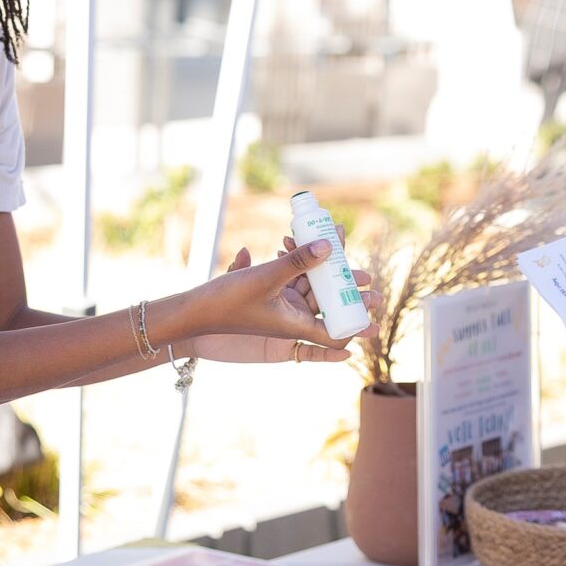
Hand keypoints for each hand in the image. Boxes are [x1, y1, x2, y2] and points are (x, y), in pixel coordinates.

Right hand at [175, 242, 381, 349]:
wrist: (194, 309)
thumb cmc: (228, 301)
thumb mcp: (266, 277)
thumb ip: (297, 261)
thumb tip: (329, 246)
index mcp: (297, 325)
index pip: (336, 330)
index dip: (357, 320)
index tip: (370, 304)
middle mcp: (294, 318)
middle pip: (329, 301)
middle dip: (347, 286)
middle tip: (366, 275)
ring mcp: (284, 304)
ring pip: (313, 284)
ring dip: (322, 263)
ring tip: (335, 234)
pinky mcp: (273, 292)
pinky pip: (294, 276)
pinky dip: (298, 260)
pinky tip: (294, 238)